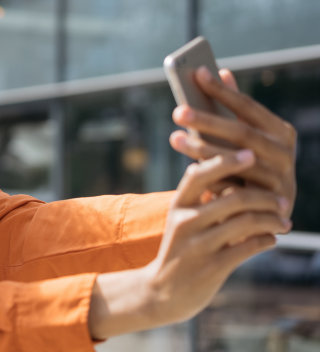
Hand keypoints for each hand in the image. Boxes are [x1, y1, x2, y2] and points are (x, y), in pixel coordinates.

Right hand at [88, 145, 289, 338]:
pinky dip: (267, 240)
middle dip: (266, 197)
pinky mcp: (212, 268)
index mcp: (178, 205)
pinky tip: (272, 239)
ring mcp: (198, 246)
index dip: (228, 161)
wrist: (162, 291)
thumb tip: (211, 164)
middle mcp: (186, 222)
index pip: (201, 174)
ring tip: (285, 222)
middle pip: (234, 198)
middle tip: (283, 200)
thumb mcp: (180, 219)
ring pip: (246, 222)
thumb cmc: (180, 249)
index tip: (252, 154)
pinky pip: (249, 247)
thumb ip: (197, 195)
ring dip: (273, 220)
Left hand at [169, 67, 296, 218]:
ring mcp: (279, 178)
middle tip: (177, 112)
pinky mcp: (267, 202)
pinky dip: (212, 178)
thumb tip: (220, 71)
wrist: (267, 211)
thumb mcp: (246, 137)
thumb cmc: (251, 164)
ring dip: (202, 149)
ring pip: (236, 161)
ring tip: (175, 138)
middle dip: (207, 120)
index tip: (198, 72)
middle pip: (241, 132)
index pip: (247, 106)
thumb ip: (234, 108)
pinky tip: (191, 172)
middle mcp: (285, 152)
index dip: (223, 90)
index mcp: (280, 131)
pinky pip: (234, 188)